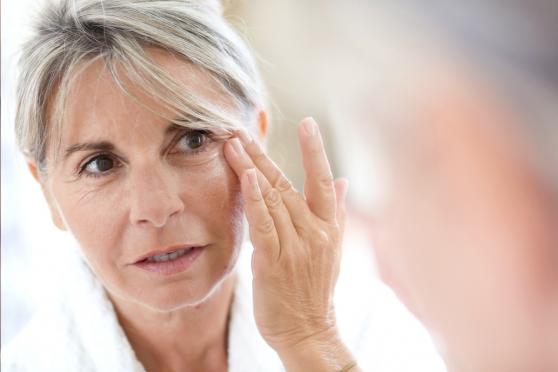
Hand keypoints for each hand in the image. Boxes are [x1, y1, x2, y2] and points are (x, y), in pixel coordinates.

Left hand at [224, 117, 355, 370]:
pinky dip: (255, 200)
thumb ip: (335, 212)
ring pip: (272, 199)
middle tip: (243, 130)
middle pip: (287, 184)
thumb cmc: (316, 289)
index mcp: (328, 227)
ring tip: (233, 145)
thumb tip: (343, 180)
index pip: (322, 180)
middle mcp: (314, 232)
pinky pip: (264, 225)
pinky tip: (246, 178)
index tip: (308, 122)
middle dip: (263, 154)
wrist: (309, 330)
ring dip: (251, 169)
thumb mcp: (333, 249)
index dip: (315, 150)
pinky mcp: (274, 262)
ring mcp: (295, 246)